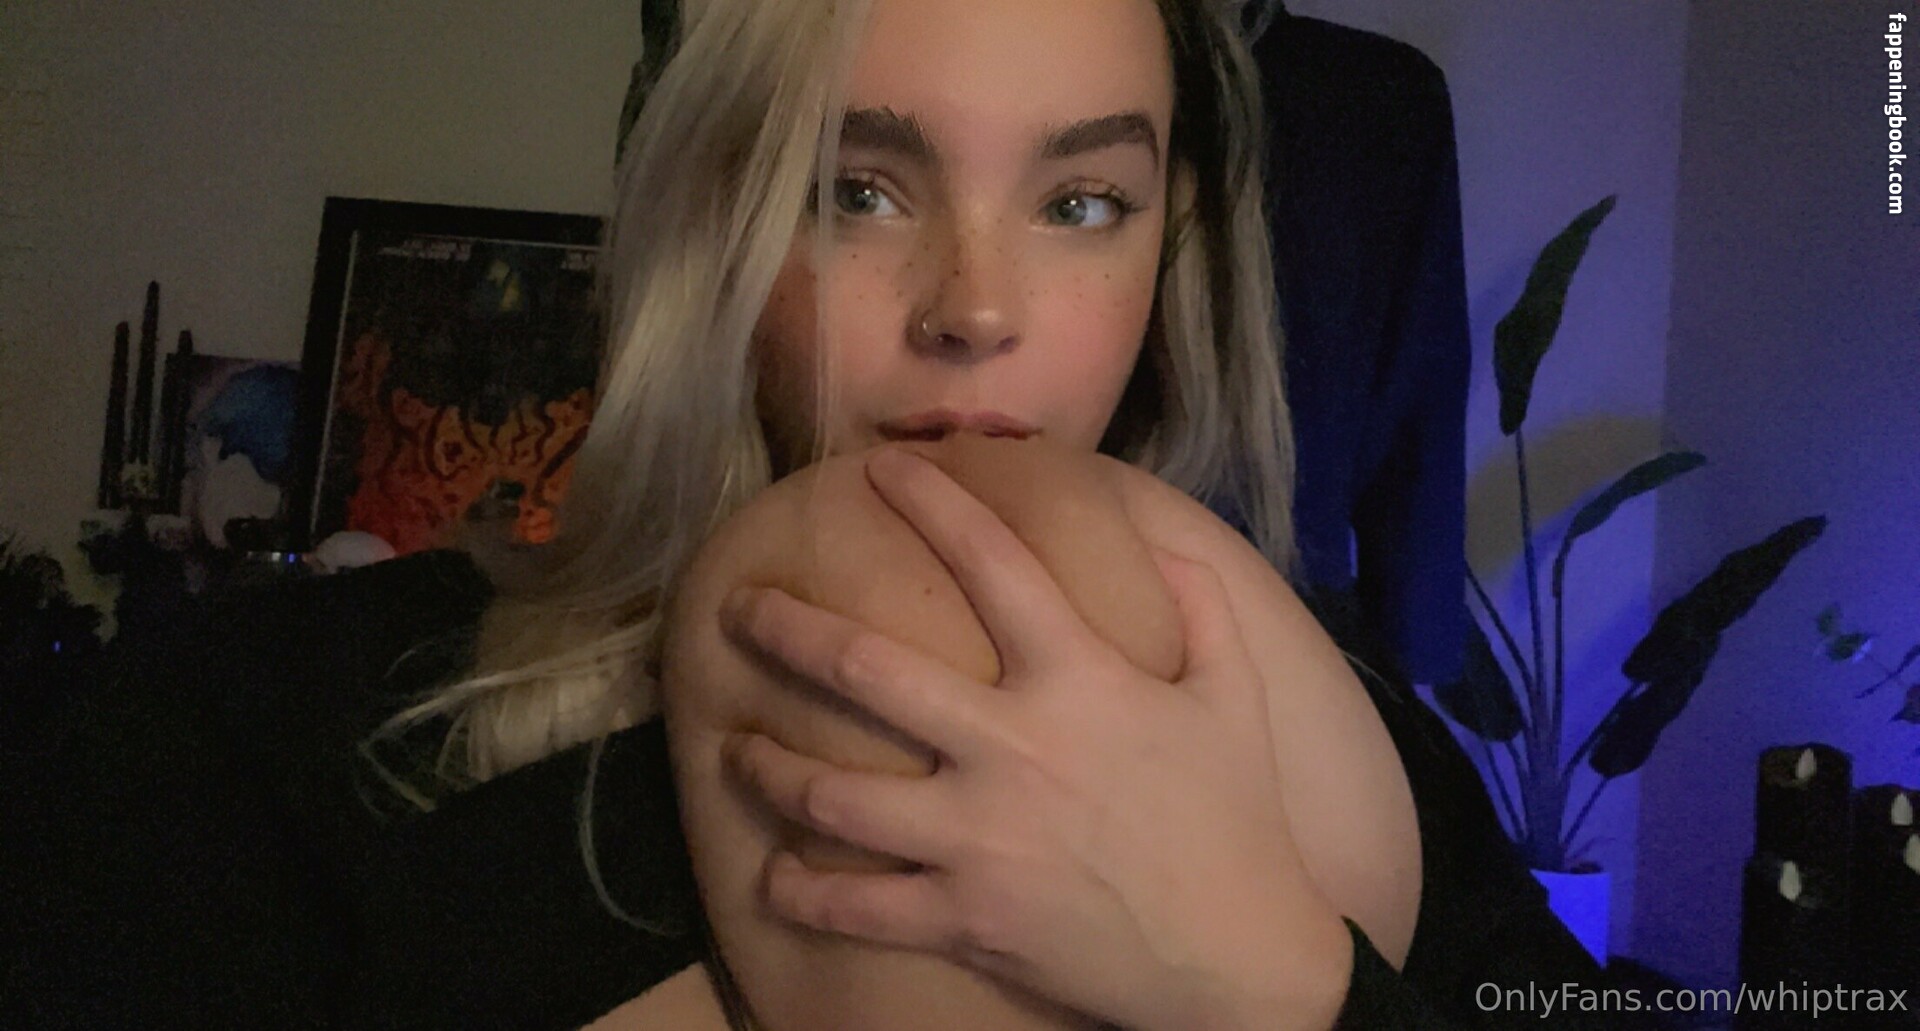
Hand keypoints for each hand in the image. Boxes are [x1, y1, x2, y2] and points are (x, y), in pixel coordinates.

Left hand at [716, 446, 1353, 1030]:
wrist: (1242, 959)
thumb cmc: (1237, 822)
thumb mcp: (1237, 699)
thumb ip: (1204, 612)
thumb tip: (1166, 544)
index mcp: (1078, 679)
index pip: (992, 563)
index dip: (932, 502)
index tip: (877, 466)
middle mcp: (1010, 746)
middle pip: (866, 670)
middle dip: (786, 629)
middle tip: (737, 607)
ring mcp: (977, 837)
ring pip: (832, 793)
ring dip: (765, 768)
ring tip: (731, 749)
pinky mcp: (965, 916)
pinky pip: (857, 904)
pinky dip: (802, 891)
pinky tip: (770, 876)